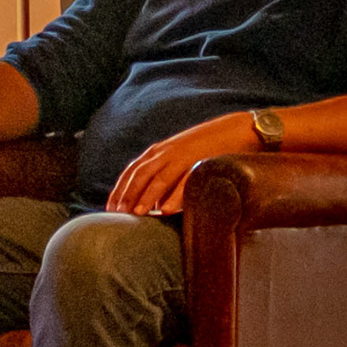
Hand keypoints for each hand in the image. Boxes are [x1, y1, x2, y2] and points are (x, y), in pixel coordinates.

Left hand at [103, 111, 267, 217]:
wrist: (237, 130)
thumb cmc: (207, 150)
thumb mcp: (180, 160)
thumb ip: (166, 178)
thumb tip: (155, 204)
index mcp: (159, 152)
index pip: (132, 171)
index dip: (120, 189)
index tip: (110, 208)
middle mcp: (166, 152)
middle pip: (140, 174)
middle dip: (127, 195)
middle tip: (117, 215)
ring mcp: (183, 155)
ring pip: (159, 177)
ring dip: (146, 196)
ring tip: (137, 214)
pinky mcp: (201, 160)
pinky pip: (184, 180)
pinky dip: (174, 195)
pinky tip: (166, 209)